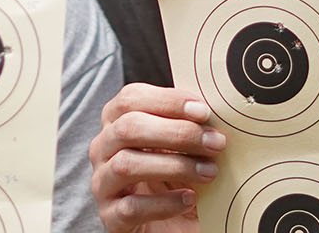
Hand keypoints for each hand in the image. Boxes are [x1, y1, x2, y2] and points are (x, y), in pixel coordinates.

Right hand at [88, 83, 225, 232]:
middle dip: (177, 133)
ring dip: (174, 166)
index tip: (203, 111)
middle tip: (215, 143)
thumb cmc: (175, 177)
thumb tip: (211, 111)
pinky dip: (164, 203)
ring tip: (209, 172)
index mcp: (117, 122)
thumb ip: (188, 125)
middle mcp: (103, 149)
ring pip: (127, 165)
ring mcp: (102, 183)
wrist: (169, 225)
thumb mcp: (180, 147)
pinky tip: (189, 200)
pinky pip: (131, 207)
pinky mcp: (110, 216)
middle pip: (128, 128)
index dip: (167, 100)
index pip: (130, 99)